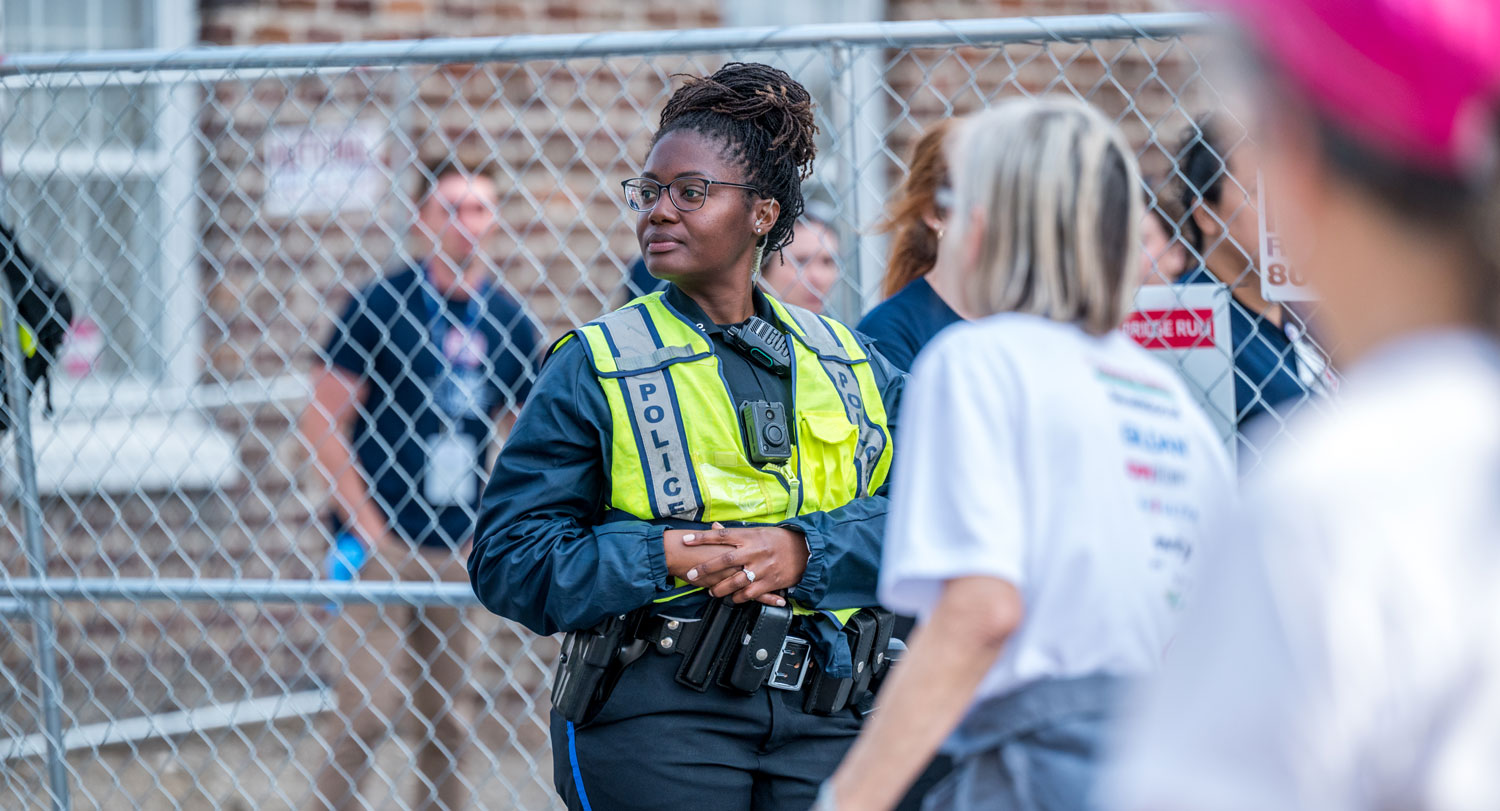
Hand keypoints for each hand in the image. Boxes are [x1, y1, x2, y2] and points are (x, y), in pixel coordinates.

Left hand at [663, 526, 787, 607]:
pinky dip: (740, 597)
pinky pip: (751, 593)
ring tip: (711, 591)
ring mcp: (762, 568)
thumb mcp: (757, 531)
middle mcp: (754, 551)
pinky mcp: (771, 581)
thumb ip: (735, 533)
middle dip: (706, 568)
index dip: (702, 538)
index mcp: (749, 536)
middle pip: (725, 560)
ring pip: (736, 581)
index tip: (686, 540)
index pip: (721, 535)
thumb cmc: (778, 539)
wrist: (805, 550)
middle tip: (692, 574)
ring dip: (721, 588)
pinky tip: (732, 598)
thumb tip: (714, 526)